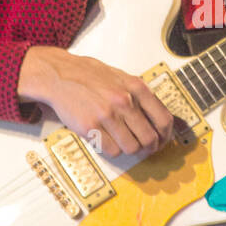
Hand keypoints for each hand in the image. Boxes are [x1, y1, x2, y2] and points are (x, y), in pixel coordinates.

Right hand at [18, 48, 175, 158]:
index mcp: (136, 88)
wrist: (60, 75)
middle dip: (150, 148)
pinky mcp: (91, 128)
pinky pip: (112, 150)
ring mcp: (107, 115)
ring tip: (124, 142)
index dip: (166, 136)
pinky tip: (108, 140)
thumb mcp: (122, 78)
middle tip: (145, 149)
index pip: (164, 120)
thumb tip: (159, 118)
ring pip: (132, 148)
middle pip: (149, 139)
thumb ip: (141, 96)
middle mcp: (124, 102)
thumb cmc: (90, 76)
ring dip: (130, 150)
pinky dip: (113, 149)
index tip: (162, 140)